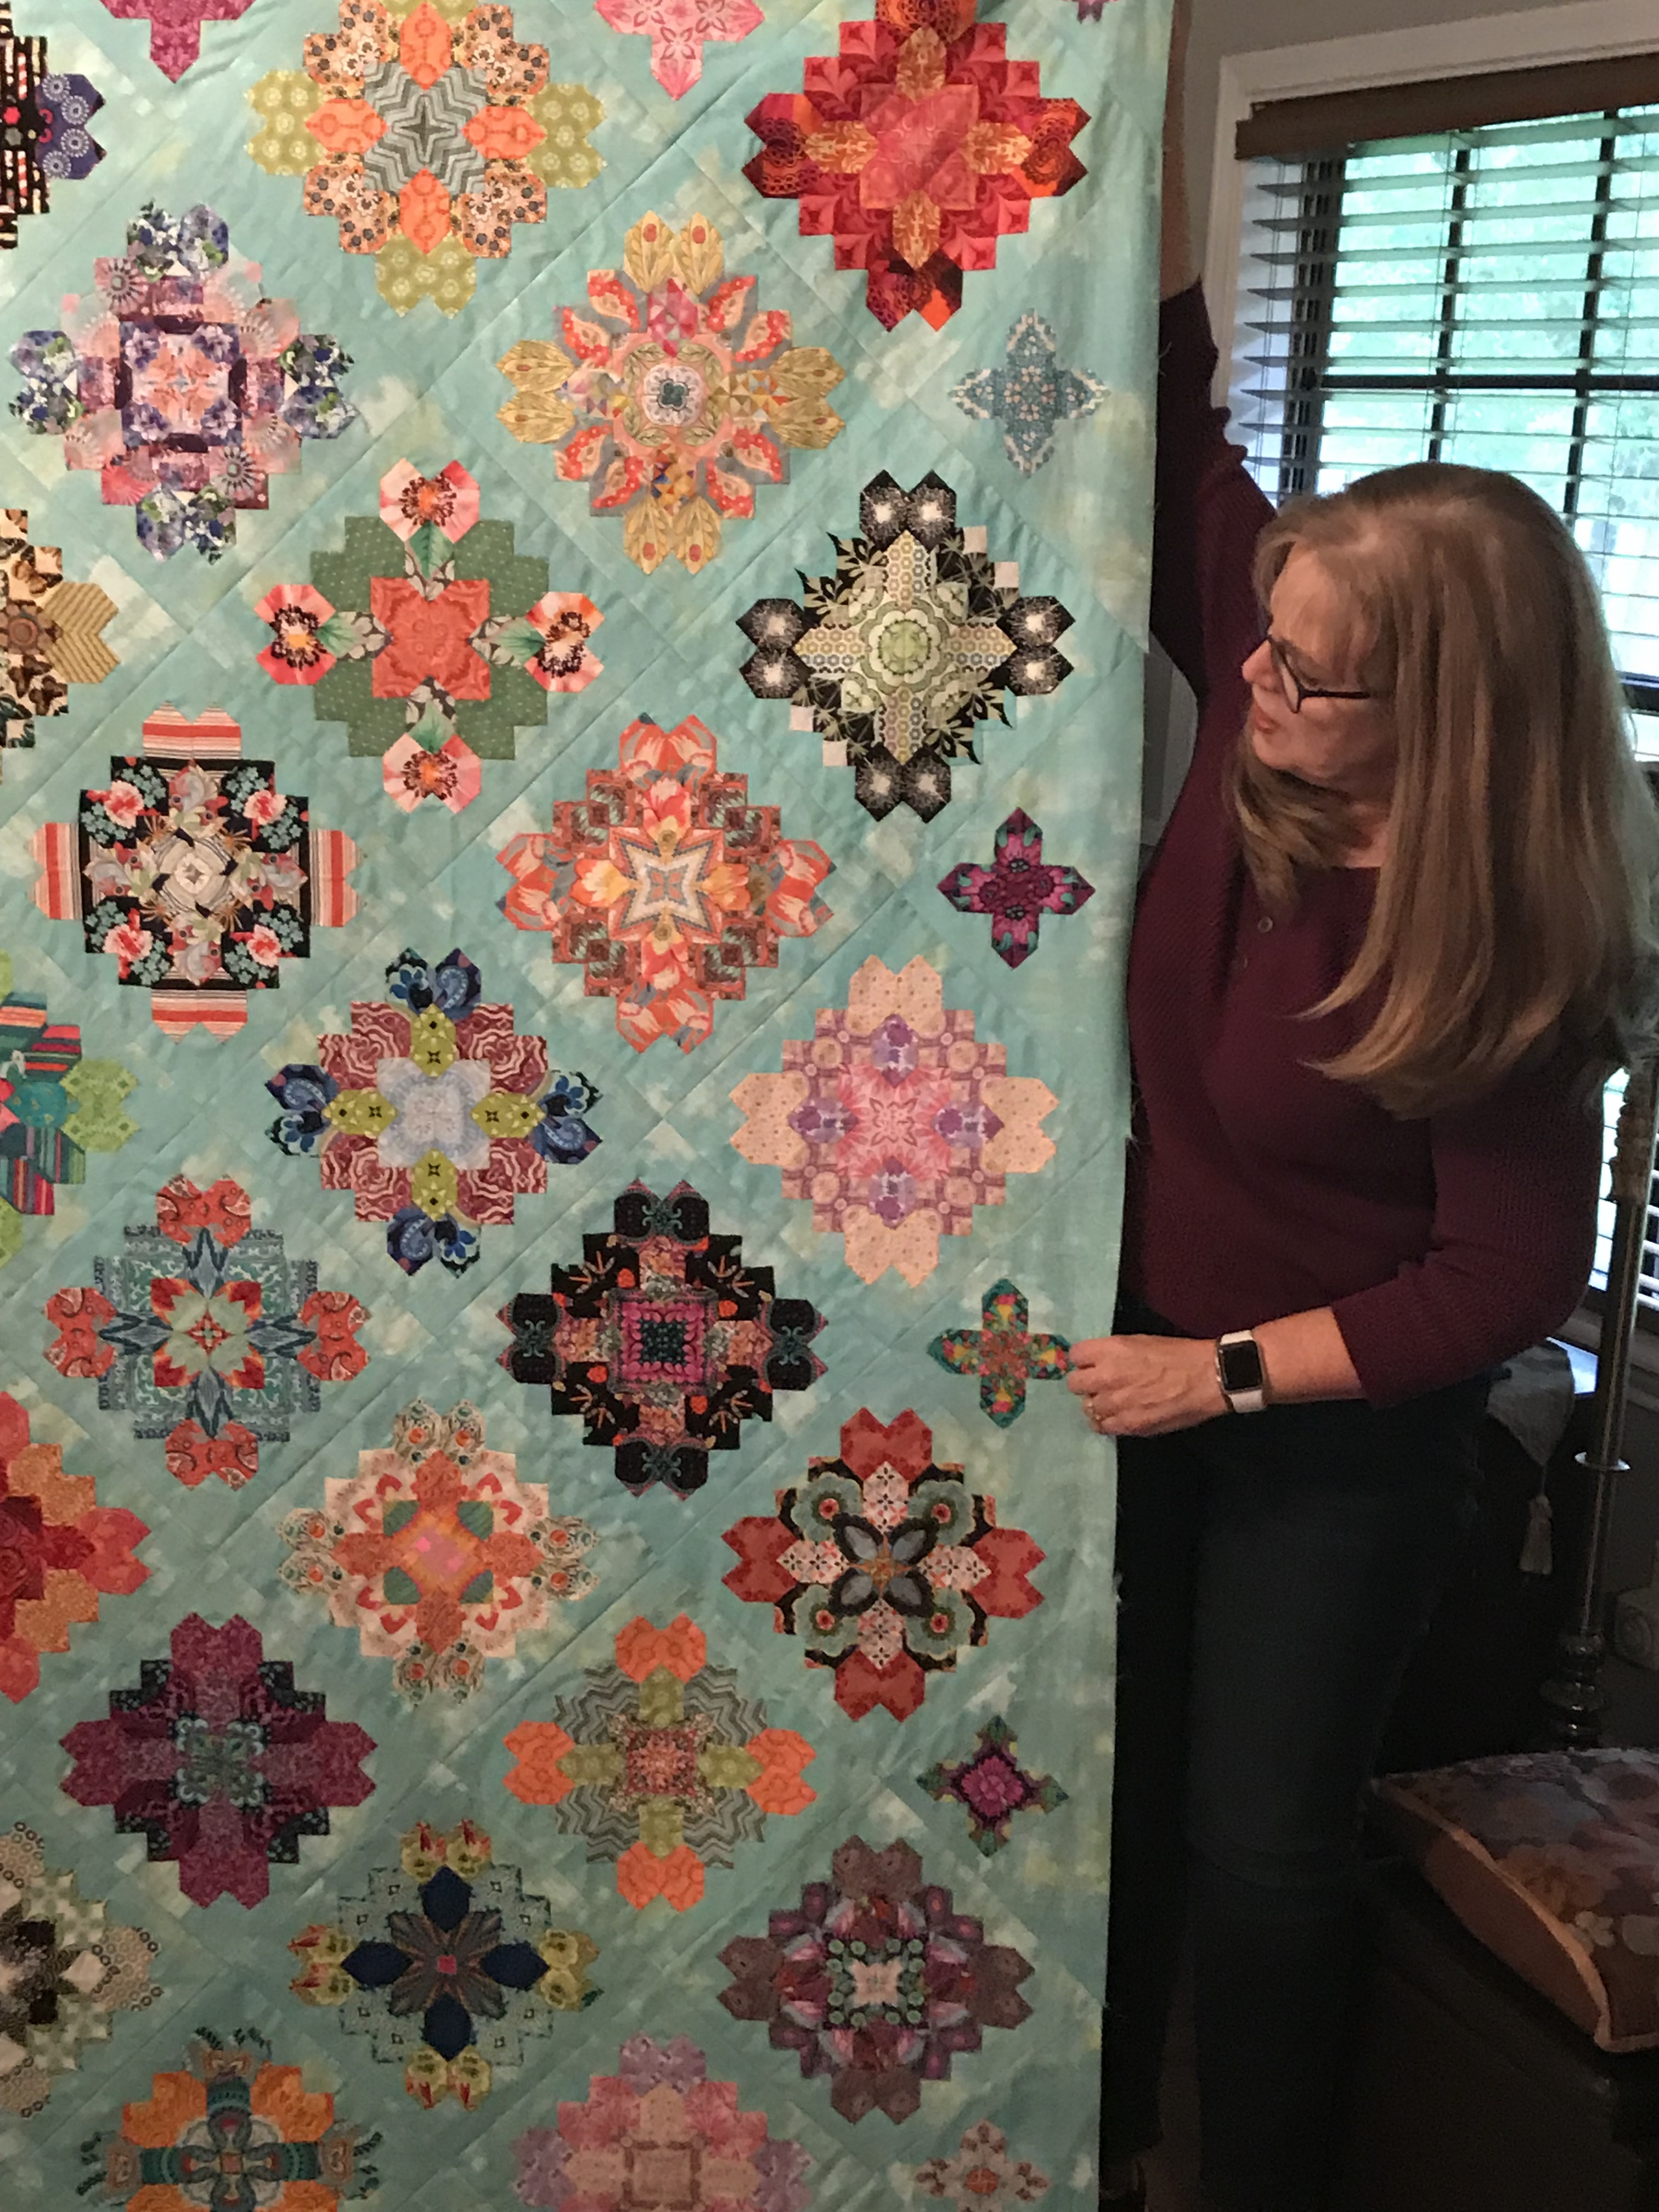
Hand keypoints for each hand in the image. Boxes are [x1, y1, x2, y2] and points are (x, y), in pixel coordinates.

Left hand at [1066, 1332, 1226, 1436]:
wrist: (1206, 1378)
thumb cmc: (1178, 1355)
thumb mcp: (1139, 1342)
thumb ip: (1113, 1354)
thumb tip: (1097, 1364)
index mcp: (1111, 1350)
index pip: (1075, 1355)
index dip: (1084, 1360)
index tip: (1092, 1364)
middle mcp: (1107, 1376)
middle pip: (1075, 1383)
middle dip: (1086, 1383)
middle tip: (1100, 1384)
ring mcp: (1116, 1403)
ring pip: (1087, 1407)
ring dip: (1098, 1404)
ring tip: (1114, 1402)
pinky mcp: (1128, 1425)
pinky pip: (1102, 1427)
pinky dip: (1107, 1422)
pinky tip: (1119, 1416)